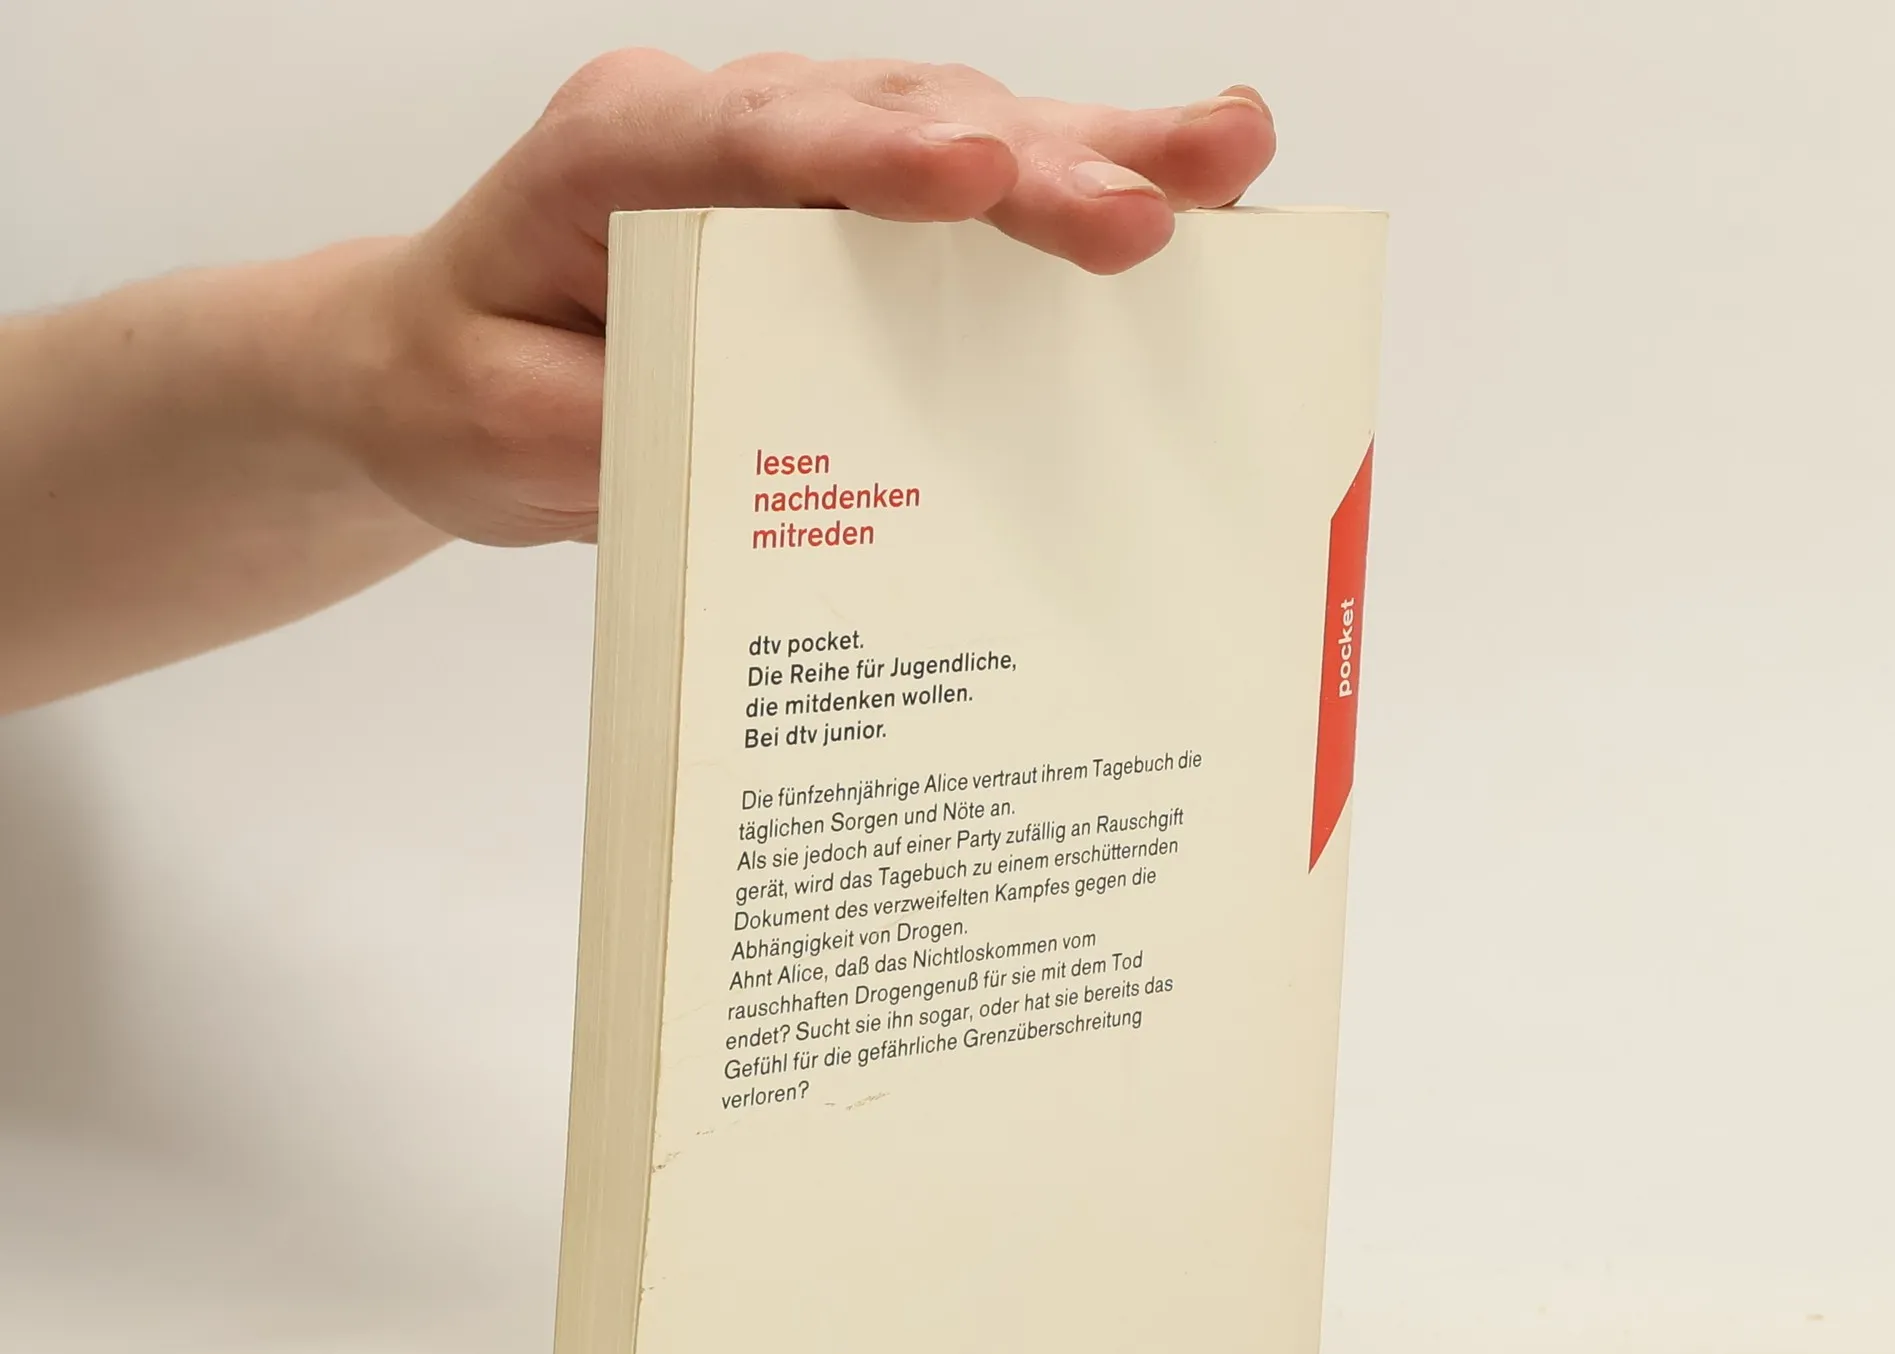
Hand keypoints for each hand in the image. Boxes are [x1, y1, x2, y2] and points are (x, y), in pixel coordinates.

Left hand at [327, 52, 1276, 546]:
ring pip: (952, 129)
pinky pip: (961, 195)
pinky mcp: (836, 212)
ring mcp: (788, 156)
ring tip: (1224, 160)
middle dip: (1032, 160)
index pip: (751, 140)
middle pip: (887, 118)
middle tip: (1157, 205)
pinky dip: (1065, 188)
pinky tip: (1174, 192)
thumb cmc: (459, 389)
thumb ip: (626, 428)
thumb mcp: (504, 436)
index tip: (975, 174)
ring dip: (1090, 149)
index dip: (871, 154)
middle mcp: (714, 126)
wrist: (434, 372)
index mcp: (614, 157)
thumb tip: (782, 458)